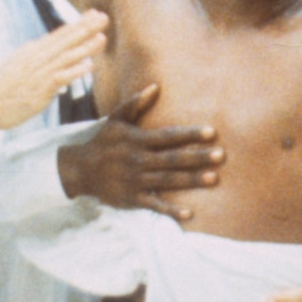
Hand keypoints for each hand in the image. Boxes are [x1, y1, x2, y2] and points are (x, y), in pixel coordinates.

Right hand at [0, 11, 107, 133]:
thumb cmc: (2, 88)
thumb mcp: (16, 63)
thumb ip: (32, 56)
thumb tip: (39, 46)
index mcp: (33, 51)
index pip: (59, 34)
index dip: (77, 24)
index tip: (93, 13)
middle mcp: (37, 58)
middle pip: (65, 41)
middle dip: (85, 28)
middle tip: (103, 17)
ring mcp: (39, 73)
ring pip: (66, 57)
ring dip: (85, 47)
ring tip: (102, 37)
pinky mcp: (40, 89)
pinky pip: (61, 78)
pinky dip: (75, 71)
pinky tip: (88, 66)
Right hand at [58, 84, 222, 219]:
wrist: (80, 170)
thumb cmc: (103, 141)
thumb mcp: (116, 119)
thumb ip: (136, 103)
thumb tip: (156, 86)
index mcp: (137, 140)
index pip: (168, 136)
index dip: (190, 134)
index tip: (211, 133)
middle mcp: (138, 160)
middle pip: (173, 159)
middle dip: (197, 157)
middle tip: (221, 155)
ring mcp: (135, 181)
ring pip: (168, 181)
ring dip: (191, 180)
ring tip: (214, 178)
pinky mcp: (132, 199)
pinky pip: (154, 205)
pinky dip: (170, 211)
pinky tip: (189, 214)